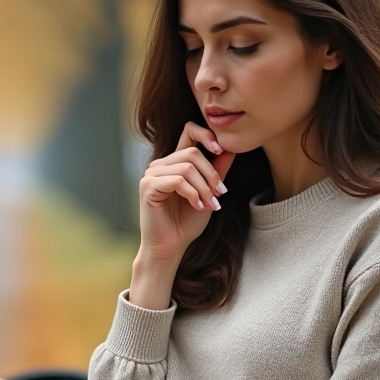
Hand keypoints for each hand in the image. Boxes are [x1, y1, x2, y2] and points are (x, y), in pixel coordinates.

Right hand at [138, 122, 235, 262]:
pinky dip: (193, 194)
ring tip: (210, 204)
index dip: (206, 134)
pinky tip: (198, 206)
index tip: (221, 150)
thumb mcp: (209, 192)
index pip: (189, 131)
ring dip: (204, 187)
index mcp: (174, 162)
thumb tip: (231, 148)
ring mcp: (151, 174)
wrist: (170, 247)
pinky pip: (177, 181)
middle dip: (212, 173)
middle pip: (192, 152)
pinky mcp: (148, 186)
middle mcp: (160, 164)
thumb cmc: (186, 223)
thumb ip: (217, 170)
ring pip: (186, 167)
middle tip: (220, 194)